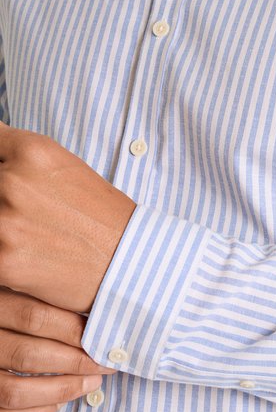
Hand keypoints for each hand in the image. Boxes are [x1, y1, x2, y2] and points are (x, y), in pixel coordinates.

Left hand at [0, 120, 136, 312]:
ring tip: (26, 231)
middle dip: (1, 194)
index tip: (7, 171)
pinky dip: (2, 250)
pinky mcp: (1, 260)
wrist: (126, 260)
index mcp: (32, 151)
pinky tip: (21, 251)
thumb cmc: (99, 214)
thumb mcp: (63, 166)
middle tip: (27, 211)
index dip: (0, 161)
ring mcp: (4, 222)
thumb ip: (19, 155)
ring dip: (1, 224)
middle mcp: (13, 181)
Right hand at [0, 286, 115, 411]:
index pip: (33, 317)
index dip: (73, 329)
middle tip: (104, 363)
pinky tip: (59, 402)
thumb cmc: (14, 315)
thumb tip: (97, 313)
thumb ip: (45, 300)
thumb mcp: (20, 291)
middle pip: (28, 355)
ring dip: (61, 390)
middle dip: (75, 363)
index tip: (104, 335)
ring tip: (91, 382)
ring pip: (15, 391)